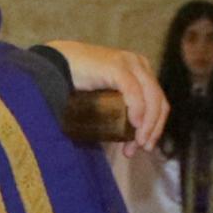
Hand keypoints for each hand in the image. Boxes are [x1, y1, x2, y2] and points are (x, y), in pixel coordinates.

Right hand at [46, 43, 165, 153]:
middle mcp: (139, 65)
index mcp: (141, 71)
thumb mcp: (107, 98)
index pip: (159, 102)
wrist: (54, 66)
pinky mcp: (116, 67)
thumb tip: (130, 140)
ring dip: (147, 124)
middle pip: (158, 101)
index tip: (143, 146)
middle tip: (141, 148)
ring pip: (151, 97)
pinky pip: (133, 91)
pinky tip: (135, 123)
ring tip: (137, 142)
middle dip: (153, 129)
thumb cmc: (78, 85)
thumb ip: (120, 110)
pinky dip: (138, 108)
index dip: (156, 126)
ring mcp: (129, 64)